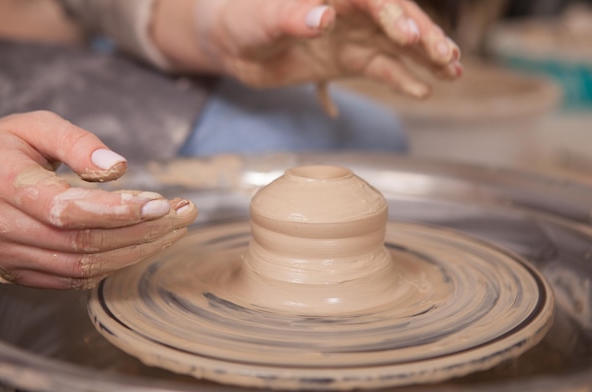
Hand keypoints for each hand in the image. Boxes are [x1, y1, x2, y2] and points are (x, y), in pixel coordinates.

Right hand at [0, 111, 196, 288]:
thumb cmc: (12, 146)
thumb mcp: (40, 125)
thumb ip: (78, 142)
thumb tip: (117, 167)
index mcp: (2, 183)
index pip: (67, 210)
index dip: (118, 212)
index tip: (160, 204)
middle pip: (83, 243)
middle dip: (141, 232)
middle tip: (181, 215)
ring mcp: (7, 256)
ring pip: (84, 267)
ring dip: (137, 250)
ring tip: (173, 229)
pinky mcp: (20, 272)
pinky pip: (76, 278)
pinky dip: (115, 263)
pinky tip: (143, 244)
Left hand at [153, 0, 461, 96]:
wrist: (232, 44)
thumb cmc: (242, 20)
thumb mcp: (261, 19)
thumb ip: (292, 16)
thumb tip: (325, 17)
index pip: (372, 0)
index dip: (395, 16)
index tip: (411, 37)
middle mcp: (349, 12)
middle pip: (396, 21)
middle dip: (425, 37)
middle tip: (449, 57)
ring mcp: (350, 37)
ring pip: (396, 47)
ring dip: (424, 59)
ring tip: (452, 72)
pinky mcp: (346, 61)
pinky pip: (379, 70)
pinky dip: (400, 80)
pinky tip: (423, 90)